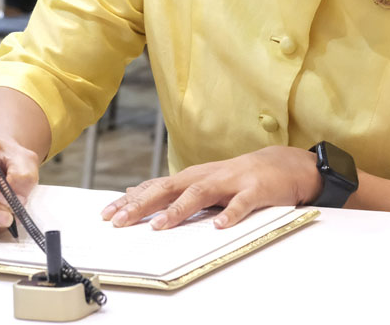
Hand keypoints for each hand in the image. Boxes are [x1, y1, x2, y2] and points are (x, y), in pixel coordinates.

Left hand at [100, 146, 320, 230]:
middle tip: (120, 221)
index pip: (155, 187)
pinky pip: (241, 203)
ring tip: (159, 225)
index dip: (130, 200)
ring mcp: (230, 182)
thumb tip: (133, 190)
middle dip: (142, 205)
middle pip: (169, 188)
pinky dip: (230, 214)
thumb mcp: (201, 180)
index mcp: (192, 177)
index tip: (106, 214)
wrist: (283, 165)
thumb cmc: (239, 177)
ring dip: (178, 210)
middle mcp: (206, 176)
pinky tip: (220, 226)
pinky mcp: (255, 190)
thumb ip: (169, 188)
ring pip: (199, 194)